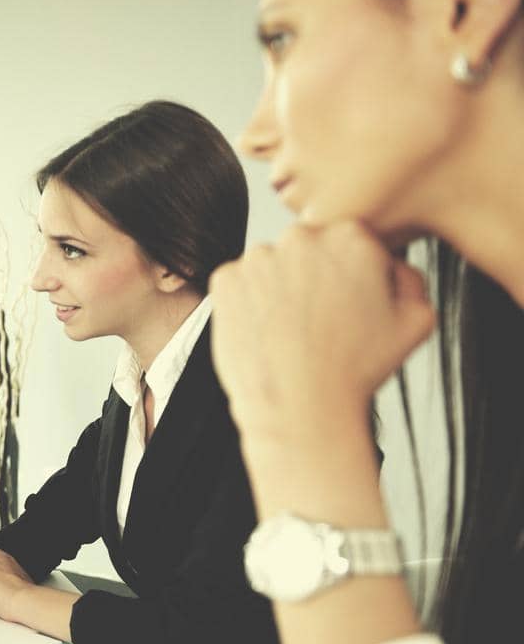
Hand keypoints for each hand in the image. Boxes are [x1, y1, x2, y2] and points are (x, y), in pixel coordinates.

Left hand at [208, 223, 433, 446]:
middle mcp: (302, 236)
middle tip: (318, 321)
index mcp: (352, 235)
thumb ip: (410, 278)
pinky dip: (248, 303)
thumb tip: (391, 263)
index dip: (350, 277)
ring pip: (271, 266)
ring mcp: (258, 256)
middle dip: (313, 277)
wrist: (301, 407)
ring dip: (278, 288)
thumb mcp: (416, 321)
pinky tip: (266, 332)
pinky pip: (239, 284)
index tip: (347, 306)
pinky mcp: (225, 279)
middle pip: (307, 250)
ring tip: (291, 331)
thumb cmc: (358, 369)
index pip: (348, 243)